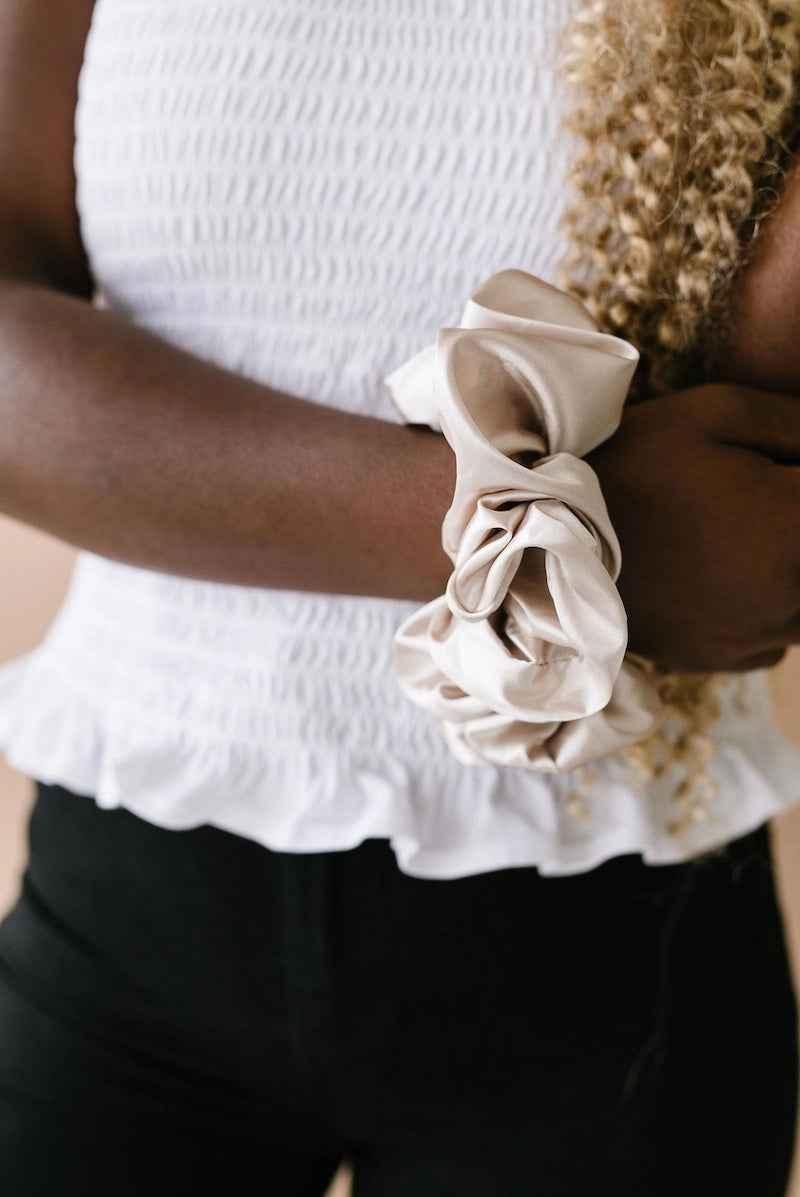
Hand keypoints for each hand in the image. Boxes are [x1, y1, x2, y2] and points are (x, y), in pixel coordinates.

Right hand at [584, 382, 799, 672]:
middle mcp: (790, 591)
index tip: (774, 474)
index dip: (794, 482)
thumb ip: (792, 422)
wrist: (550, 539)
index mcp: (796, 524)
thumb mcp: (714, 411)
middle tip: (747, 505)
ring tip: (735, 542)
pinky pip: (772, 640)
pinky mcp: (721, 658)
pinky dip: (761, 613)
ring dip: (787, 574)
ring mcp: (755, 632)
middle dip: (789, 530)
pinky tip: (721, 581)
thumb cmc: (634, 465)